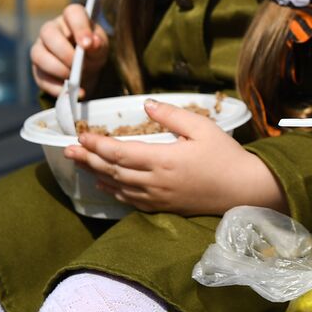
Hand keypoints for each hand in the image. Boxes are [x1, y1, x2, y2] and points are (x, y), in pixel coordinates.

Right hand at [30, 2, 109, 98]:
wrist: (86, 68)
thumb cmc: (93, 51)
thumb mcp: (101, 47)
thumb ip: (98, 44)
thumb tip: (93, 43)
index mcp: (71, 18)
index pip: (72, 13)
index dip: (79, 27)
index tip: (87, 45)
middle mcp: (52, 29)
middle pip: (48, 32)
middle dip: (64, 51)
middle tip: (80, 66)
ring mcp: (41, 47)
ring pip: (38, 54)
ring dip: (56, 68)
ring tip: (74, 80)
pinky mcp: (37, 68)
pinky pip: (40, 76)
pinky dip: (54, 87)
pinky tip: (68, 92)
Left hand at [63, 100, 286, 216]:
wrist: (245, 190)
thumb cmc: (226, 156)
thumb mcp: (202, 128)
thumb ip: (171, 115)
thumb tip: (145, 105)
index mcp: (163, 160)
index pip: (120, 153)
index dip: (98, 145)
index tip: (81, 137)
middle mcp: (155, 182)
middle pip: (112, 171)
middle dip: (88, 160)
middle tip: (67, 151)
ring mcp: (158, 198)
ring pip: (118, 186)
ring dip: (97, 174)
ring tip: (80, 164)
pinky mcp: (164, 207)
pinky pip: (131, 200)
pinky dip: (114, 190)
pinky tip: (105, 183)